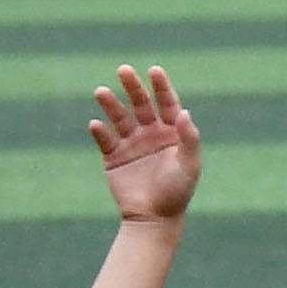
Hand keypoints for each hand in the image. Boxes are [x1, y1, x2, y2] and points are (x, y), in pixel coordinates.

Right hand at [92, 65, 200, 218]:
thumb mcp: (189, 164)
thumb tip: (184, 111)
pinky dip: (100, 131)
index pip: (167, 104)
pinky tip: (96, 125)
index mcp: (172, 134)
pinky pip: (104, 139)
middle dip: (133, 87)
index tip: (155, 70)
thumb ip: (189, 138)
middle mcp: (151, 134)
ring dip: (110, 104)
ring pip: (119, 117)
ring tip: (101, 91)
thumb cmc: (177, 191)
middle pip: (141, 104)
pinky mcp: (113, 156)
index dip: (161, 87)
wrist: (155, 218)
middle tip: (123, 70)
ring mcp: (131, 144)